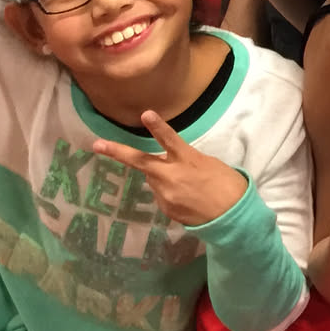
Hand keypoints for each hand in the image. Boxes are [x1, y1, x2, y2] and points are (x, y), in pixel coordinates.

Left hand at [91, 113, 249, 227]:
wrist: (232, 216)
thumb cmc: (227, 184)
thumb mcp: (209, 164)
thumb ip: (185, 161)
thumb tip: (169, 165)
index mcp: (188, 161)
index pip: (170, 139)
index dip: (157, 126)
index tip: (146, 114)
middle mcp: (172, 177)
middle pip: (140, 161)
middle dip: (117, 152)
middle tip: (97, 145)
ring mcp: (166, 195)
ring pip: (153, 179)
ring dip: (162, 177)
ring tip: (185, 184)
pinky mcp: (165, 209)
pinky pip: (162, 195)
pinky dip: (170, 193)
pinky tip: (187, 198)